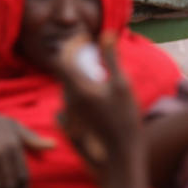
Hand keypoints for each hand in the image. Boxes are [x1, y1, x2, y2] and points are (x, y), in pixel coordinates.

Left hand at [56, 35, 141, 170]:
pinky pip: (71, 95)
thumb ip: (111, 58)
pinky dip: (80, 84)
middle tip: (92, 48)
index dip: (72, 44)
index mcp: (77, 88)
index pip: (62, 57)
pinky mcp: (73, 119)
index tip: (86, 38)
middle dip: (75, 55)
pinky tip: (97, 88)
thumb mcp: (122, 85)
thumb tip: (107, 34)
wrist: (121, 154)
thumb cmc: (125, 119)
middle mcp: (68, 99)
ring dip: (78, 70)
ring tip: (97, 66)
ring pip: (67, 82)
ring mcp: (69, 111)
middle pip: (63, 69)